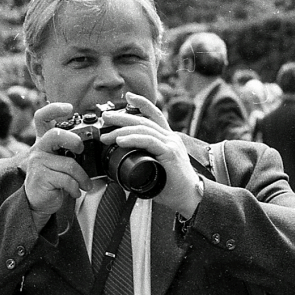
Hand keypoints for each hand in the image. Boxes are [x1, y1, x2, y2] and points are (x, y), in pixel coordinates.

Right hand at [23, 103, 93, 227]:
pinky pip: (66, 179)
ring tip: (85, 184)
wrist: (39, 202)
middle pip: (56, 135)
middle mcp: (39, 148)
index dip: (54, 109)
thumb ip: (70, 151)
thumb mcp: (61, 161)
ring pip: (69, 164)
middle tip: (81, 149)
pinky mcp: (40, 177)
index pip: (42, 117)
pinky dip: (75, 187)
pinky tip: (75, 192)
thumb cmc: (53, 180)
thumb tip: (95, 146)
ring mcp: (38, 162)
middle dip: (74, 140)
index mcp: (44, 141)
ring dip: (82, 177)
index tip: (69, 108)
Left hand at [99, 93, 202, 216]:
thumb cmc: (171, 185)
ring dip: (122, 130)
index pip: (154, 115)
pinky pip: (149, 142)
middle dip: (122, 116)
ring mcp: (170, 144)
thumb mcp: (154, 168)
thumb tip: (121, 163)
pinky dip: (133, 139)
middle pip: (144, 120)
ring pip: (144, 129)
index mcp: (167, 138)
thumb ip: (142, 161)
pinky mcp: (169, 154)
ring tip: (107, 134)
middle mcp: (169, 138)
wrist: (189, 197)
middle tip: (105, 117)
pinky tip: (121, 141)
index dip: (141, 103)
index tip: (128, 97)